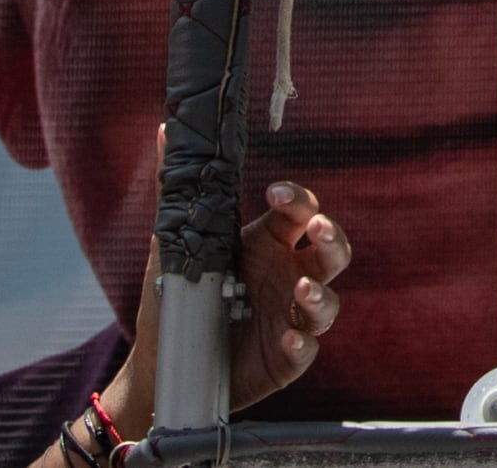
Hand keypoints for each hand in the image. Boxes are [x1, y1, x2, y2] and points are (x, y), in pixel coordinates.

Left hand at [79, 173, 350, 449]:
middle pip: (331, 251)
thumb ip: (178, 189)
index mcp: (266, 243)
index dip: (297, 199)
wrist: (163, 366)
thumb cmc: (176, 298)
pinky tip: (287, 338)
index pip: (298, 212)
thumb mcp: (173, 243)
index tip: (276, 194)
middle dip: (332, 238)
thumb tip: (166, 129)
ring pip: (328, 302)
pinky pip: (305, 349)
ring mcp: (291, 317)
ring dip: (320, 294)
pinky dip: (301, 343)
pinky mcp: (286, 357)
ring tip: (301, 290)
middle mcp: (287, 276)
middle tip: (318, 229)